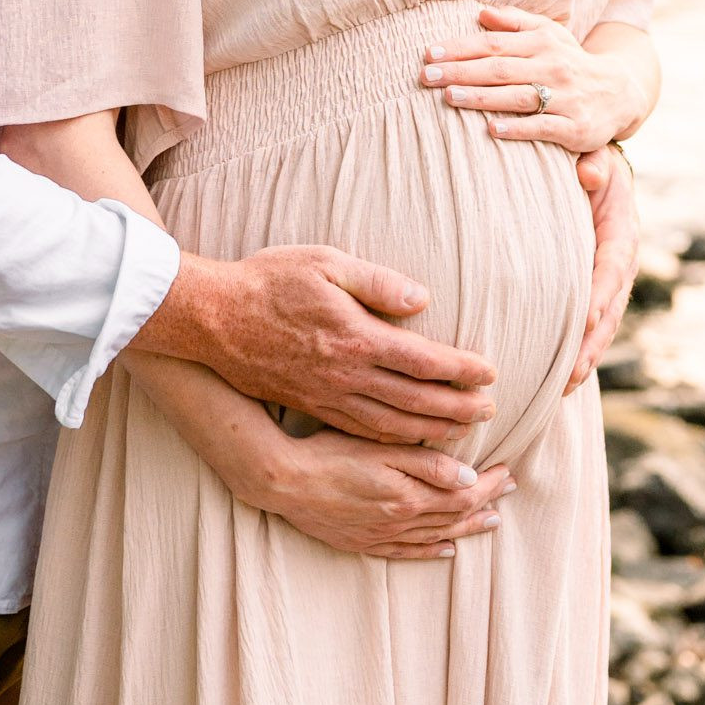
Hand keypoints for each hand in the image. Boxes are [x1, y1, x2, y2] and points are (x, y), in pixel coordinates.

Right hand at [137, 246, 497, 445]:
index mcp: (356, 337)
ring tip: (463, 431)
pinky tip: (411, 440)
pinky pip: (364, 432)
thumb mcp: (324, 263)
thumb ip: (377, 282)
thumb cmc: (270, 281)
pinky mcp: (313, 406)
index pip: (423, 359)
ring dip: (433, 430)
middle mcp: (348, 375)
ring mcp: (329, 397)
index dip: (461, 369)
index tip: (490, 373)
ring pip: (393, 424)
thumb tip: (421, 300)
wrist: (214, 318)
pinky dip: (395, 440)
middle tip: (491, 411)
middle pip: (416, 400)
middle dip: (458, 407)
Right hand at [253, 432, 516, 560]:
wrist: (285, 481)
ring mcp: (382, 535)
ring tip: (491, 520)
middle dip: (485, 502)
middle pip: (454, 514)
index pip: (463, 493)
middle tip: (509, 491)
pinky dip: (431, 552)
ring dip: (466, 527)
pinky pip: (408, 553)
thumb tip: (470, 476)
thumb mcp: (381, 449)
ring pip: (436, 535)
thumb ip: (427, 462)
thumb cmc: (330, 454)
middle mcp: (401, 521)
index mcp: (409, 496)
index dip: (489, 484)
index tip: (508, 472)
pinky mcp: (364, 542)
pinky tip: (446, 549)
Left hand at [420, 5, 649, 154]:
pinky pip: (543, 127)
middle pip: (500, 68)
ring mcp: (564, 98)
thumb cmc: (571, 61)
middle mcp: (553, 67)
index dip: (461, 48)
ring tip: (448, 98)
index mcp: (542, 43)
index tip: (429, 53)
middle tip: (426, 76)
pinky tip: (491, 129)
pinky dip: (517, 128)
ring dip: (481, 98)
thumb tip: (482, 13)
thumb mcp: (550, 34)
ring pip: (517, 96)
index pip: (494, 44)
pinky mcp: (575, 127)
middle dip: (461, 71)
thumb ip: (516, 22)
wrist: (619, 92)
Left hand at [564, 147, 637, 393]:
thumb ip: (594, 163)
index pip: (612, 267)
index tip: (584, 320)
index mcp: (622, 234)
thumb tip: (588, 173)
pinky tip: (558, 380)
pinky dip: (578, 353)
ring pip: (602, 328)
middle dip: (591, 344)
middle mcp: (621, 265)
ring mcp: (611, 285)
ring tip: (562, 388)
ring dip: (585, 358)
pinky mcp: (597, 295)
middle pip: (610, 310)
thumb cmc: (591, 164)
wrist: (599, 173)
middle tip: (569, 373)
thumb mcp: (597, 157)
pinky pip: (591, 328)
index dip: (600, 294)